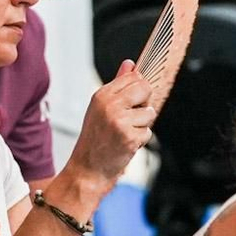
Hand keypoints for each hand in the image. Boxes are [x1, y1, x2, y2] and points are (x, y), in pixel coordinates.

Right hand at [67, 61, 155, 186]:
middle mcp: (110, 104)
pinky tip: (125, 145)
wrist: (86, 170)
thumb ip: (118, 85)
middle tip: (130, 118)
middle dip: (144, 104)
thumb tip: (130, 64)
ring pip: (149, 113)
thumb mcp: (100, 108)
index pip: (133, 77)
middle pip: (145, 89)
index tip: (131, 103)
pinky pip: (148, 132)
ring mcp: (120, 120)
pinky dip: (140, 141)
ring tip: (124, 134)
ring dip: (142, 126)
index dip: (138, 91)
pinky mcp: (129, 137)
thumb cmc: (94, 141)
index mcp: (102, 95)